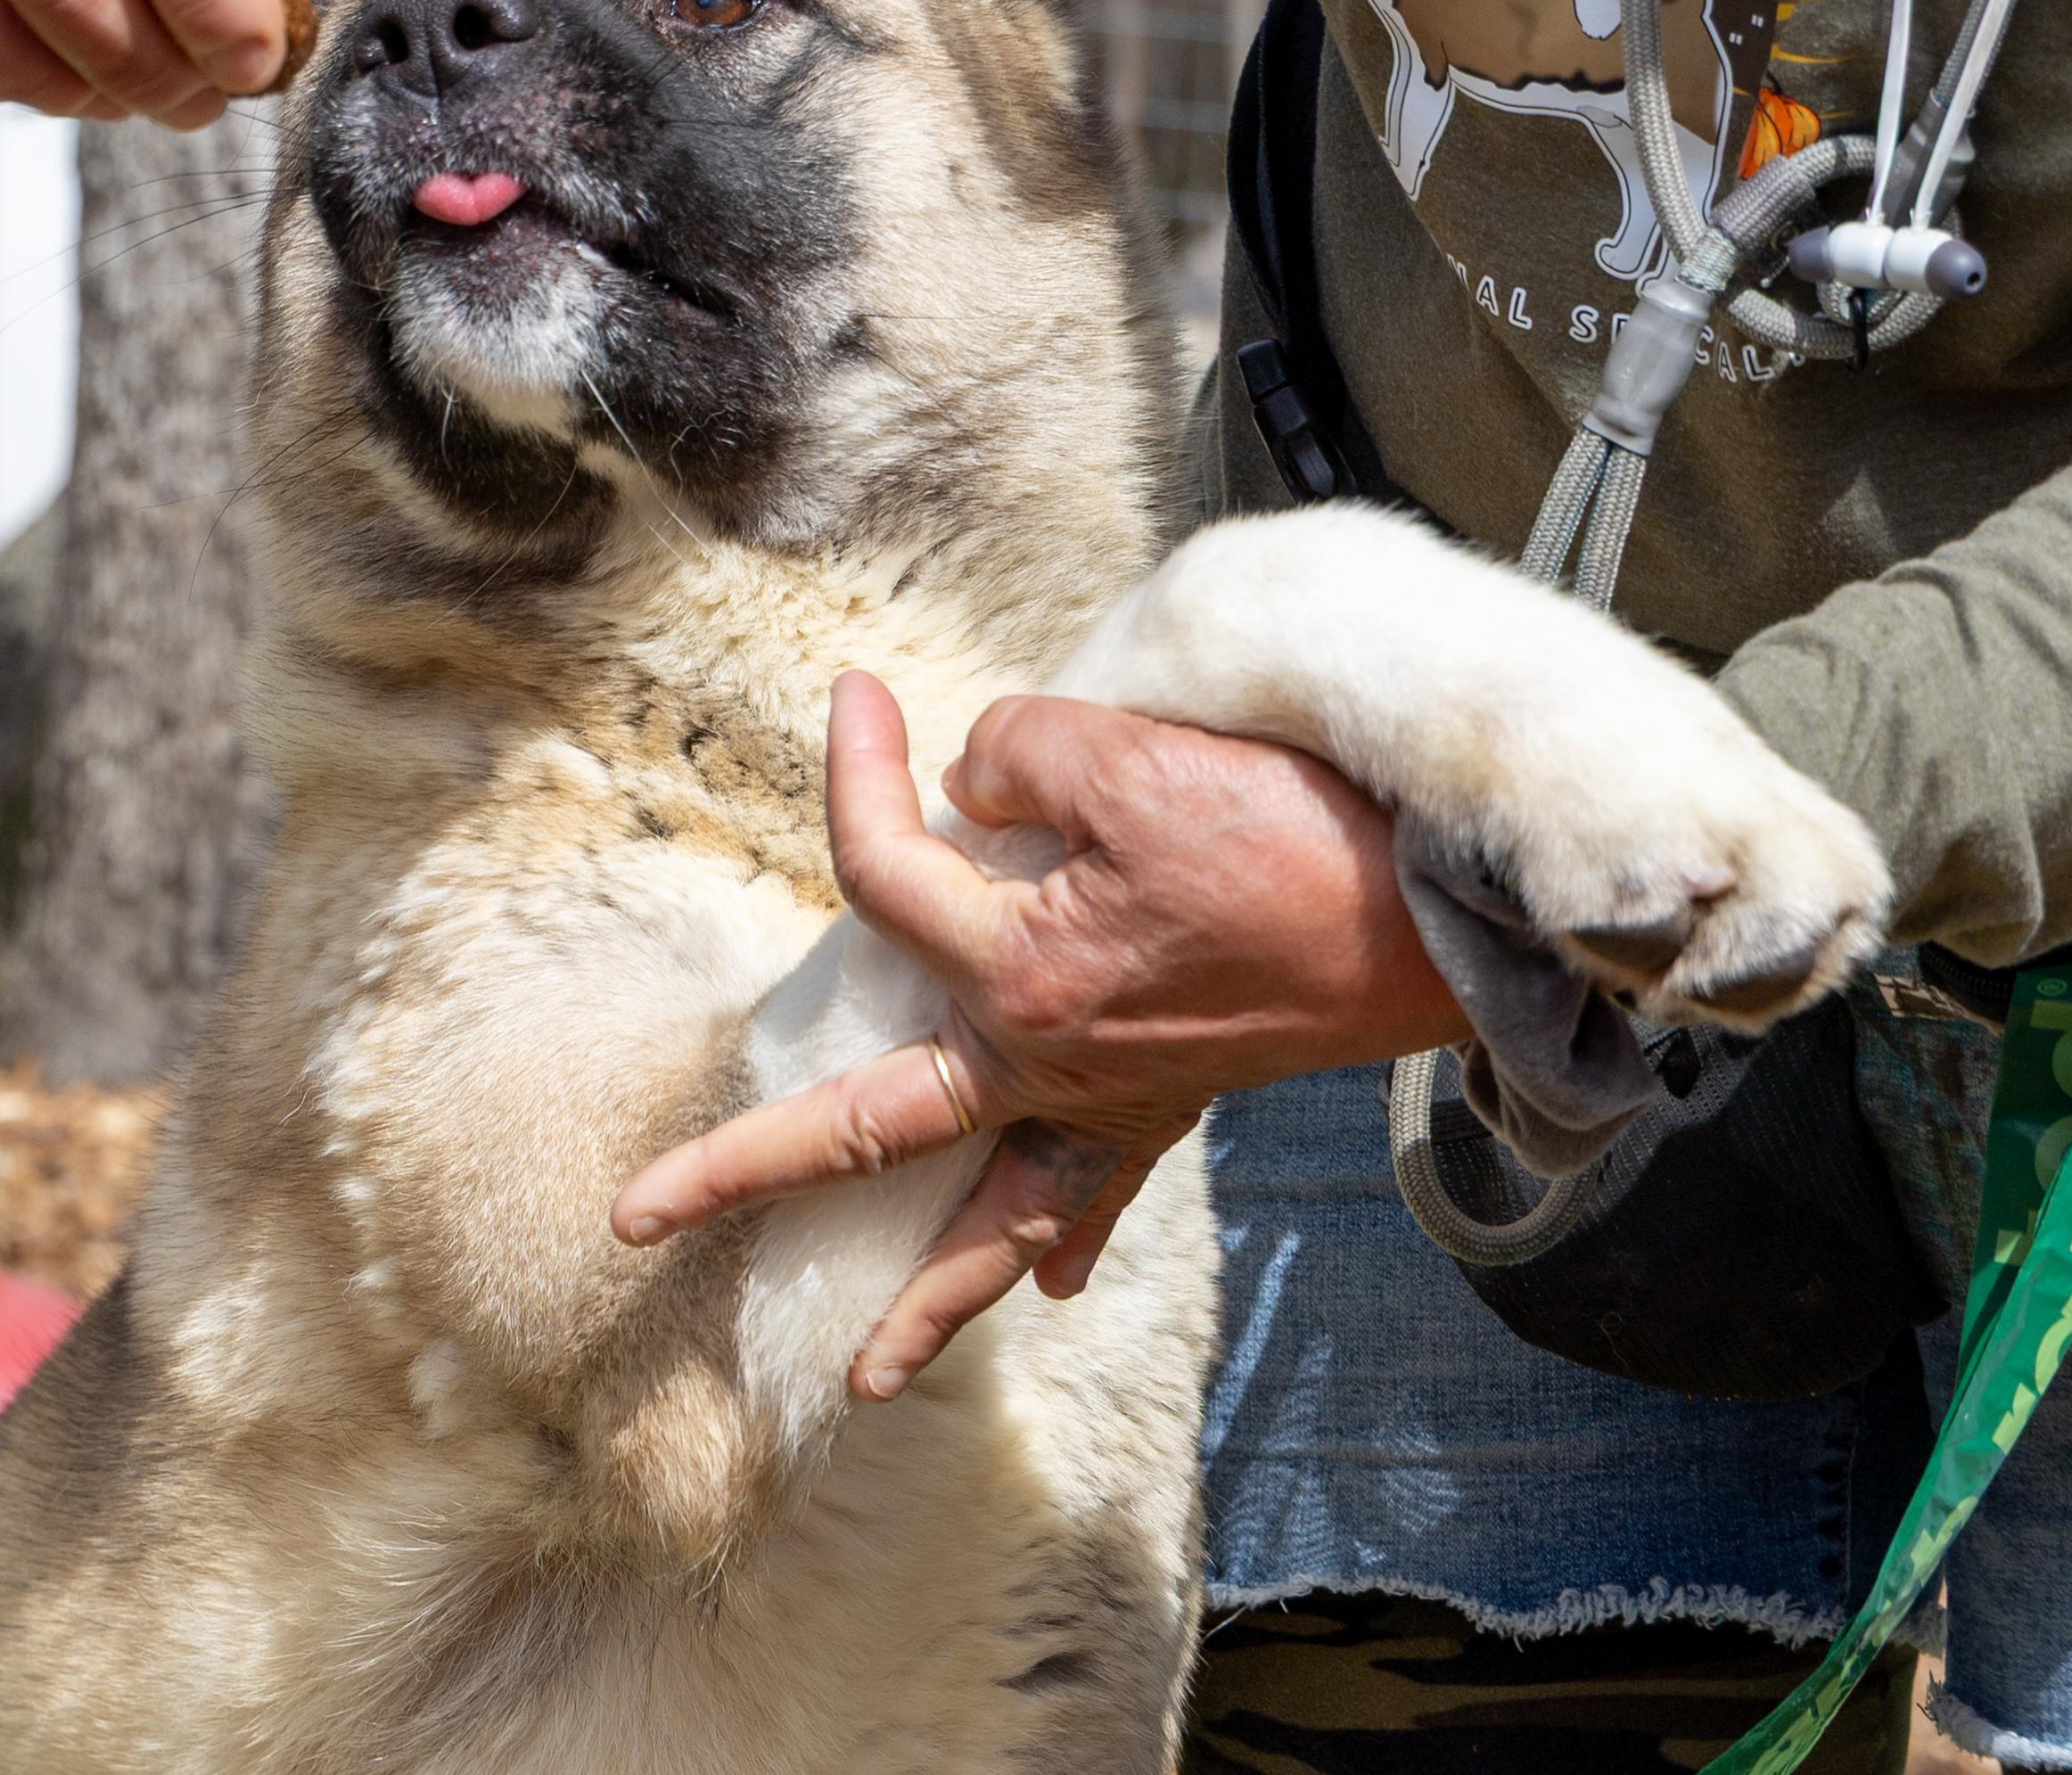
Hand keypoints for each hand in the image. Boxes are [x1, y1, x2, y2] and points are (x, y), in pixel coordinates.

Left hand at [612, 671, 1468, 1399]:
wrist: (1434, 915)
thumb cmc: (1289, 834)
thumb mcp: (1130, 753)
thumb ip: (1019, 754)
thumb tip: (969, 780)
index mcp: (1019, 975)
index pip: (885, 869)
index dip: (855, 771)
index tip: (853, 693)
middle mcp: (1044, 1062)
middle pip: (863, 1131)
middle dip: (743, 1174)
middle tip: (637, 1214)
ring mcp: (1110, 1100)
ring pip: (990, 1224)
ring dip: (926, 1300)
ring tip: (865, 1377)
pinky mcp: (1175, 1100)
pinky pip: (1101, 1192)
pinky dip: (1064, 1240)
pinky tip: (1054, 1287)